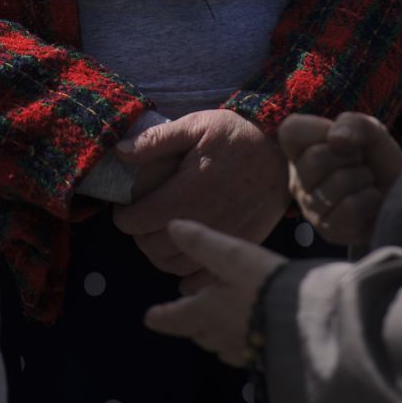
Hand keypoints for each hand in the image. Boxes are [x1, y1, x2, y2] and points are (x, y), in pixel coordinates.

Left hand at [112, 109, 288, 275]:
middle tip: (141, 222)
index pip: (141, 220)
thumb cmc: (236, 136)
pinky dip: (188, 278)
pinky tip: (183, 261)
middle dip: (139, 236)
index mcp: (190, 190)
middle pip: (154, 246)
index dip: (124, 218)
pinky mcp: (241, 246)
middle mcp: (206, 219)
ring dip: (159, 255)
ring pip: (176, 265)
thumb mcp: (196, 125)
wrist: (282, 152)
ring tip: (159, 237)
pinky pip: (207, 276)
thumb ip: (157, 140)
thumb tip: (119, 152)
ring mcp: (224, 236)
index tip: (125, 210)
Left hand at [143, 220, 284, 365]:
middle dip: (192, 323)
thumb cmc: (264, 284)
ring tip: (219, 320)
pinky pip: (244, 351)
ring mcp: (244, 351)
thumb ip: (201, 242)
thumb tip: (172, 227)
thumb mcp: (231, 256)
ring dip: (215, 333)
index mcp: (207, 312)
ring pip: (221, 343)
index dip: (162, 316)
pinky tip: (252, 332)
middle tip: (189, 313)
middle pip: (199, 332)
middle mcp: (221, 336)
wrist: (306, 321)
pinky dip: (240, 340)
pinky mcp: (266, 357)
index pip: (176, 317)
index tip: (149, 318)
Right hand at [277, 111, 401, 247]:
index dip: (319, 130)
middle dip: (351, 157)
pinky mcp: (328, 230)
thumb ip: (354, 124)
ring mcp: (311, 207)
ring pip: (337, 183)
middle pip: (315, 158)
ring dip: (364, 179)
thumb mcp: (373, 132)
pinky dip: (370, 200)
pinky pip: (350, 207)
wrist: (401, 194)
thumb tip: (335, 139)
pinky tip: (369, 203)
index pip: (290, 131)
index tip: (338, 139)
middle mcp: (299, 180)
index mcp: (301, 151)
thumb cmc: (379, 161)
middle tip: (360, 163)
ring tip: (366, 184)